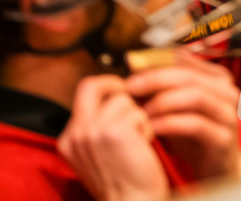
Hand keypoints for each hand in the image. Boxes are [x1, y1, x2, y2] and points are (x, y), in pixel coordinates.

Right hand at [57, 75, 168, 200]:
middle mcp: (75, 134)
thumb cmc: (125, 181)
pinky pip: (138, 112)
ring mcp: (92, 131)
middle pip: (91, 85)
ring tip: (139, 139)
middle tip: (133, 99)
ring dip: (138, 115)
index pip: (82, 94)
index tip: (124, 96)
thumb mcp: (100, 153)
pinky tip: (145, 145)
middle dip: (115, 85)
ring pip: (123, 99)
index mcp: (68, 139)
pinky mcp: (114, 131)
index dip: (107, 90)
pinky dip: (147, 125)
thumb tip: (120, 94)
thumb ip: (99, 126)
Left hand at [126, 51, 240, 183]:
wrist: (214, 168)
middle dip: (156, 79)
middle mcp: (226, 91)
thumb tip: (133, 67)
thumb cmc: (193, 135)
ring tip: (139, 111)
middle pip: (190, 76)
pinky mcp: (224, 137)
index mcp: (216, 78)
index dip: (156, 62)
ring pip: (196, 96)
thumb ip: (161, 88)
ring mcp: (228, 114)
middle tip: (129, 87)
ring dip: (163, 101)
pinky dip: (171, 124)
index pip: (186, 60)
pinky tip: (152, 128)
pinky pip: (196, 125)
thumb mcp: (176, 107)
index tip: (130, 69)